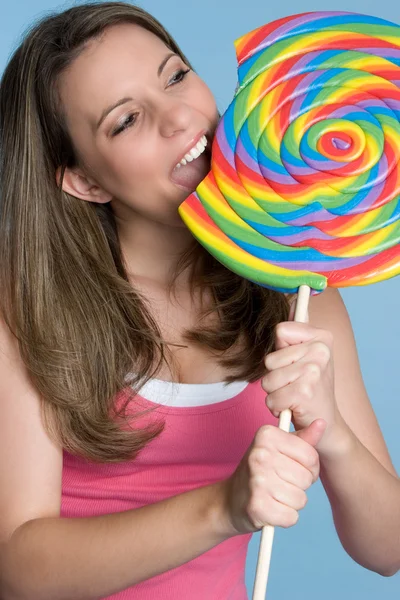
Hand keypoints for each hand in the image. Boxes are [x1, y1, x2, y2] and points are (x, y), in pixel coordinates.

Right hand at [223, 420, 325, 534]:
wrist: (230, 500)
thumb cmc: (260, 471)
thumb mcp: (278, 448)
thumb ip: (302, 438)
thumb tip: (322, 422)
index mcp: (266, 435)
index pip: (310, 456)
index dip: (308, 466)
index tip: (293, 467)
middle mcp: (260, 455)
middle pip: (307, 478)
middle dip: (299, 485)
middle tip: (281, 482)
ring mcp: (257, 481)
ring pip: (301, 499)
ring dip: (292, 502)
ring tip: (275, 495)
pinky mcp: (258, 507)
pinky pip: (291, 517)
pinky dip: (285, 517)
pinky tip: (271, 509)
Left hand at [262, 321, 344, 453]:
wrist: (327, 424)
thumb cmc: (311, 388)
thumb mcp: (305, 356)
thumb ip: (296, 331)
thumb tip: (294, 297)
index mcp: (322, 337)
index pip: (280, 331)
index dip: (281, 351)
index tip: (296, 362)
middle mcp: (321, 351)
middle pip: (270, 359)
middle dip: (275, 377)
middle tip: (295, 384)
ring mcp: (313, 372)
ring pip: (267, 380)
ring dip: (275, 393)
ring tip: (293, 396)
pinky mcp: (304, 392)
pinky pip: (271, 397)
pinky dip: (277, 407)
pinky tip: (293, 408)